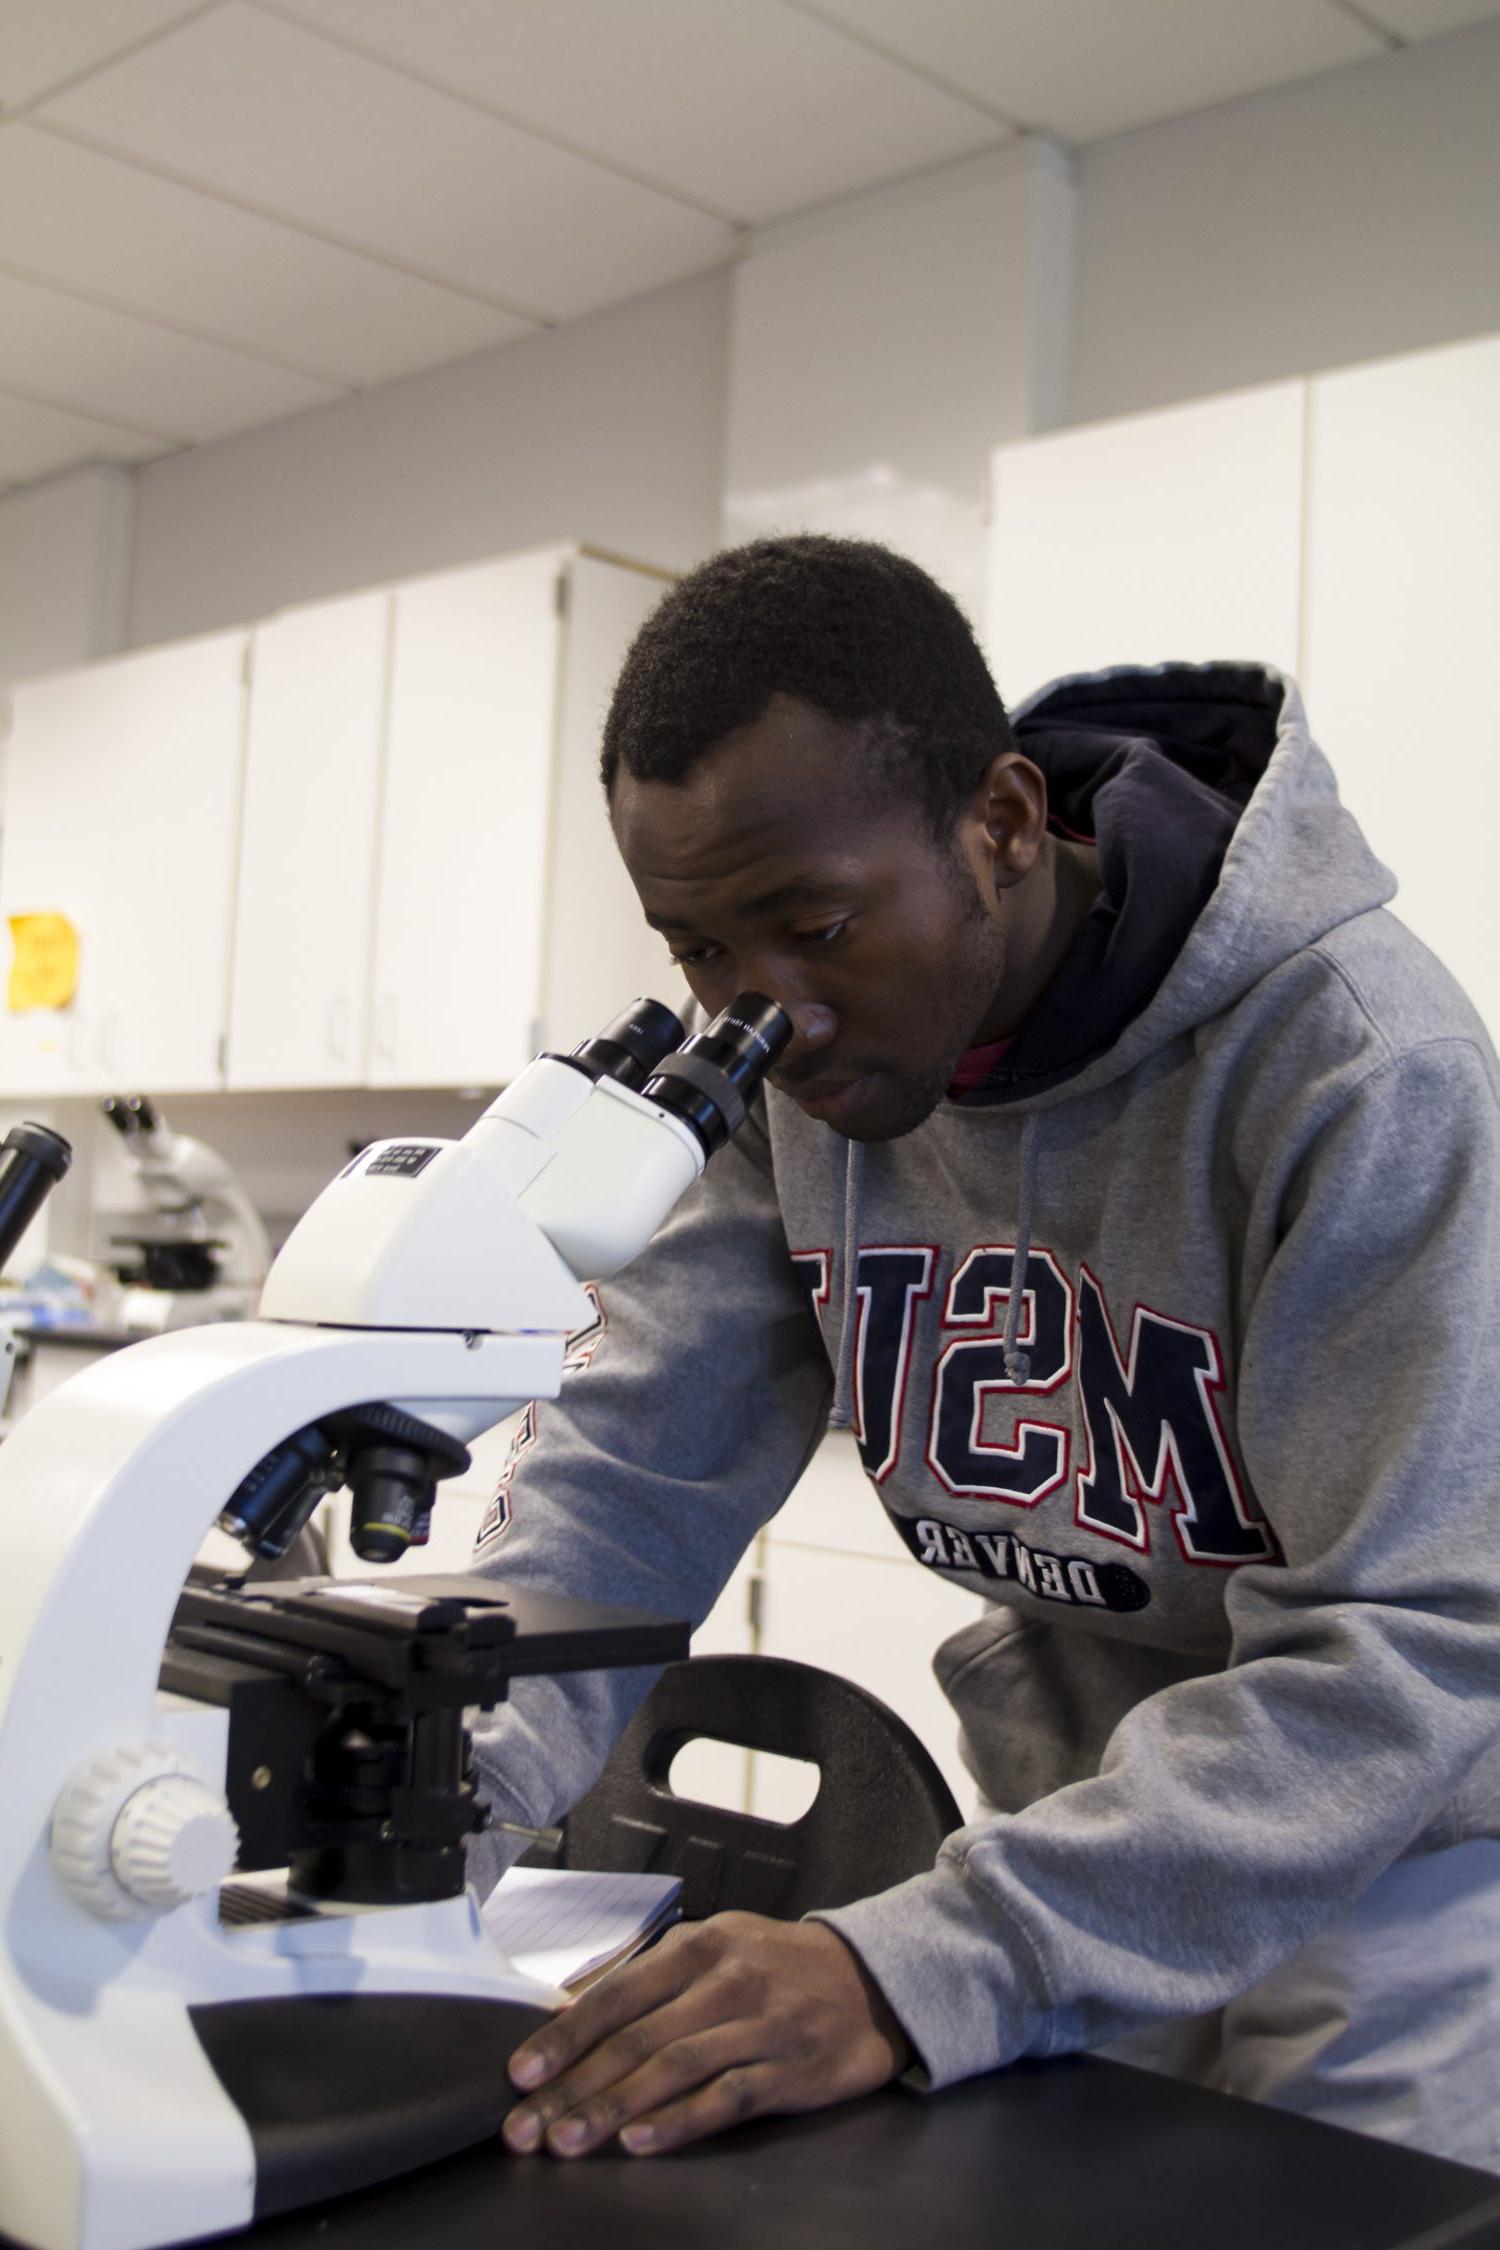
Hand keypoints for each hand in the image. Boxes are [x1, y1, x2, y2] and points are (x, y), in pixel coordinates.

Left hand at [502, 1912, 912, 2157]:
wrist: (872, 1980)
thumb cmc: (777, 1968)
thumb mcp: (718, 1950)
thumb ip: (655, 1982)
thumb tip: (573, 2015)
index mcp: (699, 1946)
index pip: (617, 1993)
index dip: (565, 2036)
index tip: (520, 2074)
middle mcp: (726, 1980)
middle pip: (636, 2038)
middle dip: (573, 2086)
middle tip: (526, 2127)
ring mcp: (760, 2024)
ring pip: (674, 2068)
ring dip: (613, 2108)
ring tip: (568, 2141)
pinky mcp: (790, 2068)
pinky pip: (726, 2096)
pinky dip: (679, 2121)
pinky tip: (641, 2141)